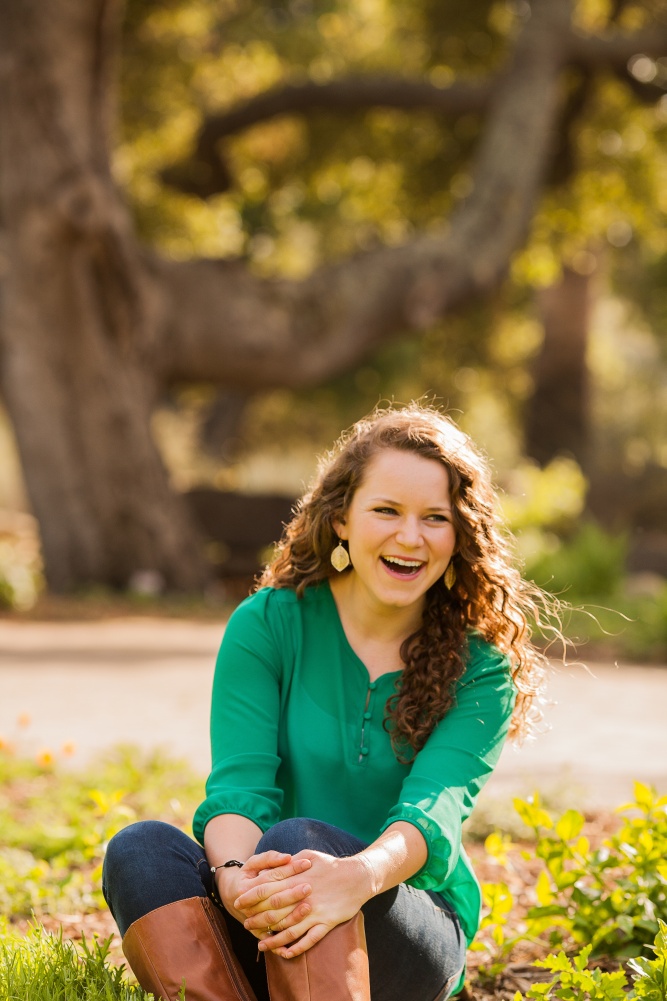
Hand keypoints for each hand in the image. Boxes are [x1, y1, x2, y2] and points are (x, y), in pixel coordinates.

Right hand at [216, 850, 312, 934]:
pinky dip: (284, 940)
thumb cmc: (249, 875)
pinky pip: (273, 938)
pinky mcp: (259, 933)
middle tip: (309, 887)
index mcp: (246, 887)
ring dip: (292, 915)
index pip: (272, 877)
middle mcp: (249, 906)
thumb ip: (270, 858)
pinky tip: (300, 934)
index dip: (290, 870)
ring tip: (308, 906)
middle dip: (292, 894)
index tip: (307, 864)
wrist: (233, 897)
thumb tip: (288, 857)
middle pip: (273, 900)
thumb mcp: (253, 862)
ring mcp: (253, 921)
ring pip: (274, 920)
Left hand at [235, 850, 373, 958]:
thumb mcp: (308, 856)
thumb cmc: (330, 864)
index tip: (239, 901)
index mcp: (297, 876)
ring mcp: (315, 910)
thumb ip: (288, 864)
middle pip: (274, 909)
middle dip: (256, 918)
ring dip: (273, 938)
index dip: (251, 895)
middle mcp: (304, 895)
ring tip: (260, 944)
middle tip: (245, 923)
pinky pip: (309, 939)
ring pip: (289, 928)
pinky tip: (285, 953)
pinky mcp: (327, 922)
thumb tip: (268, 870)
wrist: (358, 876)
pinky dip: (296, 948)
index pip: (268, 886)